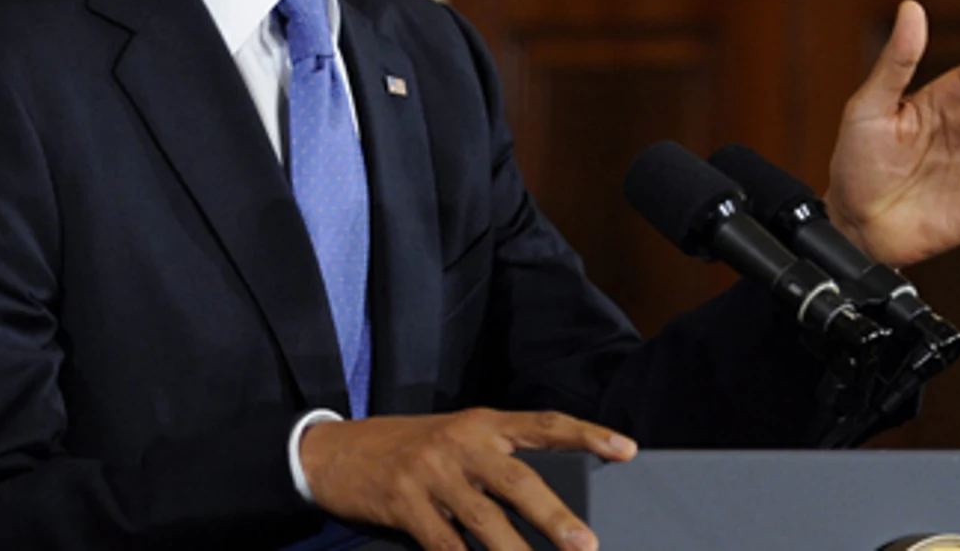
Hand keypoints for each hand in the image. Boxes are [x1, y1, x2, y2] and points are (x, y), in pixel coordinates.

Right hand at [299, 408, 636, 550]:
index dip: (587, 435)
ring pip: (485, 520)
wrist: (332, 452)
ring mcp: (430, 472)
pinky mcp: (404, 503)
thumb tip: (545, 501)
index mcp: (480, 422)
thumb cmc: (403, 449)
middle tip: (587, 545)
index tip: (627, 450)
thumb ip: (494, 459)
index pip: (543, 424)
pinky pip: (444, 545)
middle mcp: (460, 442)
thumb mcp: (452, 439)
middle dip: (556, 517)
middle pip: (519, 480)